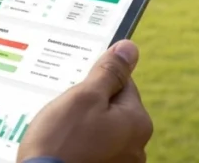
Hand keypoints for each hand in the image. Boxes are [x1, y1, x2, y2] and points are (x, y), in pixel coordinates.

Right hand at [18, 40, 152, 162]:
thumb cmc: (62, 143)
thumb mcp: (85, 97)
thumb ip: (109, 72)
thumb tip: (129, 48)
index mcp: (138, 122)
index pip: (122, 84)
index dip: (95, 82)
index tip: (76, 91)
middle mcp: (136, 147)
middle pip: (112, 109)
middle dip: (88, 107)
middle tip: (65, 115)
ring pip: (101, 130)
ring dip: (82, 128)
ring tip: (61, 134)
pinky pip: (93, 150)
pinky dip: (79, 147)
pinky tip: (63, 149)